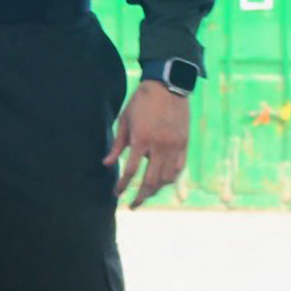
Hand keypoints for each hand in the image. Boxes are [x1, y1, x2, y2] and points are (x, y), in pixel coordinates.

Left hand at [104, 81, 190, 209]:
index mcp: (142, 139)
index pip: (130, 171)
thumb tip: (106, 164)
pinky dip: (170, 178)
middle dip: (140, 196)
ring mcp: (175, 145)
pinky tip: (163, 183)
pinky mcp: (184, 142)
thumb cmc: (141, 101)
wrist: (168, 84)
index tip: (116, 194)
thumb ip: (117, 145)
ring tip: (146, 195)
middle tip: (132, 205)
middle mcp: (160, 145)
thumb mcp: (124, 120)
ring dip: (156, 190)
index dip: (122, 186)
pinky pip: (179, 167)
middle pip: (151, 181)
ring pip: (167, 177)